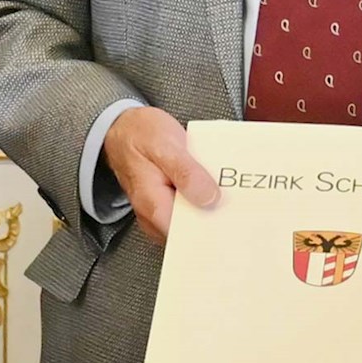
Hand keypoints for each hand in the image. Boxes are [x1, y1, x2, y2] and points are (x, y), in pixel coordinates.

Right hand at [101, 105, 221, 245]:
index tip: (235, 220)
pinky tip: (216, 185)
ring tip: (229, 190)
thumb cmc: (140, 134)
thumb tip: (210, 198)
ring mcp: (162, 212)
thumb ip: (187, 173)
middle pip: (194, 231)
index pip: (188, 236)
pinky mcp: (169, 203)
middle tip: (238, 201)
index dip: (213, 230)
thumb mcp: (165, 146)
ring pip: (195, 220)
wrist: (123, 126)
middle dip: (217, 218)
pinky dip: (205, 199)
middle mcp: (155, 217)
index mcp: (154, 206)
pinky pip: (191, 209)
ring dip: (214, 208)